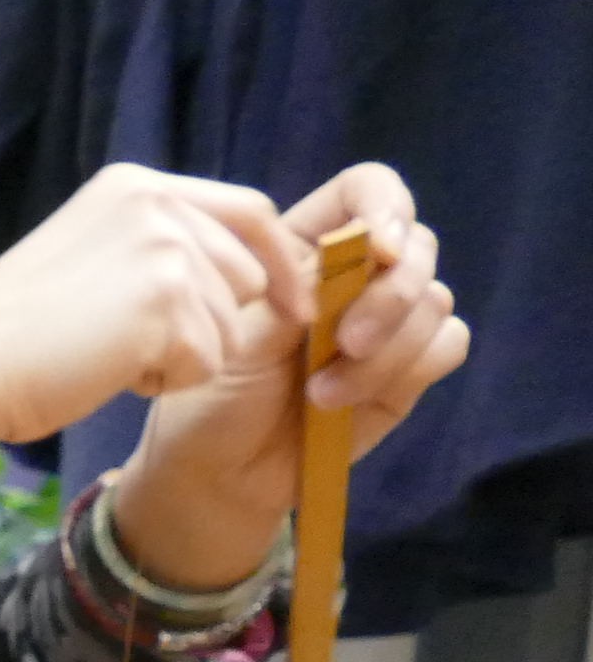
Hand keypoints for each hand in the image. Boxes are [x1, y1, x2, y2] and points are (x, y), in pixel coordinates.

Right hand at [0, 162, 314, 467]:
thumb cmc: (13, 328)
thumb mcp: (90, 251)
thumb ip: (157, 243)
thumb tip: (242, 270)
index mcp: (137, 185)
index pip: (249, 210)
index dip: (280, 261)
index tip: (293, 305)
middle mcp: (158, 205)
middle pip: (249, 275)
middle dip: (210, 323)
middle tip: (128, 342)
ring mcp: (165, 251)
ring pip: (231, 327)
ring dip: (181, 357)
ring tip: (107, 355)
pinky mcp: (168, 304)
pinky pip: (207, 364)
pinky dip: (164, 383)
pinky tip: (107, 373)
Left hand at [112, 163, 470, 593]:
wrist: (221, 472)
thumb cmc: (213, 394)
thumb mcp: (244, 330)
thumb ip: (305, 282)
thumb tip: (373, 248)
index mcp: (307, 248)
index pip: (367, 190)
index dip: (385, 205)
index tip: (377, 246)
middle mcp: (357, 276)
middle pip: (418, 243)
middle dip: (390, 293)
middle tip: (344, 341)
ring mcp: (389, 320)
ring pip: (434, 299)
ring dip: (385, 349)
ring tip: (319, 394)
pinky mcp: (411, 365)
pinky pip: (448, 342)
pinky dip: (407, 369)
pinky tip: (346, 404)